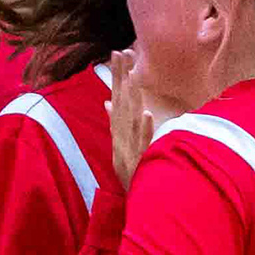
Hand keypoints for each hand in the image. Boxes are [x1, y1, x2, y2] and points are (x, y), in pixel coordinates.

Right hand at [106, 52, 159, 188]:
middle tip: (122, 52)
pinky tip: (147, 114)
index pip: (117, 97)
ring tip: (134, 76)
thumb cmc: (132, 172)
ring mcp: (131, 148)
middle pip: (121, 102)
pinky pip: (143, 143)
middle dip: (122, 77)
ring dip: (131, 98)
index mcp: (118, 131)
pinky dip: (144, 129)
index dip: (118, 75)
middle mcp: (121, 136)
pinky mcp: (140, 160)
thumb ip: (114, 122)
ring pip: (131, 119)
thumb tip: (107, 102)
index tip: (119, 52)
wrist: (138, 203)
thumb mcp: (119, 145)